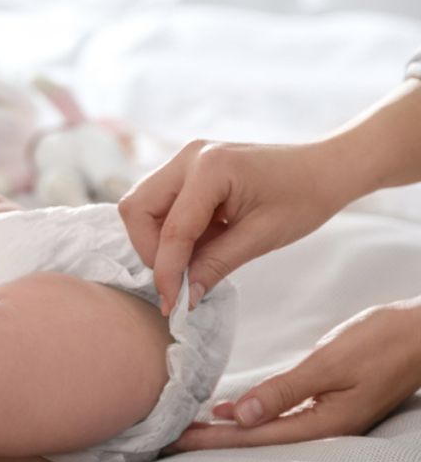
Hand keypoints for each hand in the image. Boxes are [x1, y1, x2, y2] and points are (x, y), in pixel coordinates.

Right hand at [118, 140, 348, 315]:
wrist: (324, 169)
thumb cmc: (303, 198)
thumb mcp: (261, 237)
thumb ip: (216, 265)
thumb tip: (183, 297)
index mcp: (210, 168)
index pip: (171, 228)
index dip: (166, 270)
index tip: (171, 304)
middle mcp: (188, 157)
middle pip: (136, 208)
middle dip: (149, 250)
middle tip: (176, 278)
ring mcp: (184, 161)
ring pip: (141, 206)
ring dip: (156, 241)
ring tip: (191, 262)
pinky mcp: (186, 171)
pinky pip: (159, 205)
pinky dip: (169, 232)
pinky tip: (199, 245)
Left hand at [167, 299, 420, 451]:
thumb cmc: (385, 342)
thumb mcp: (331, 364)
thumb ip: (285, 390)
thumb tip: (240, 415)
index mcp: (324, 423)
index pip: (255, 436)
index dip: (214, 438)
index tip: (177, 439)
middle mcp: (323, 426)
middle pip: (256, 437)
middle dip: (213, 438)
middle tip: (170, 438)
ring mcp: (327, 415)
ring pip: (266, 426)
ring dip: (228, 427)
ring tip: (190, 426)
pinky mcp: (328, 400)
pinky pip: (280, 412)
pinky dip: (252, 411)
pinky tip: (228, 409)